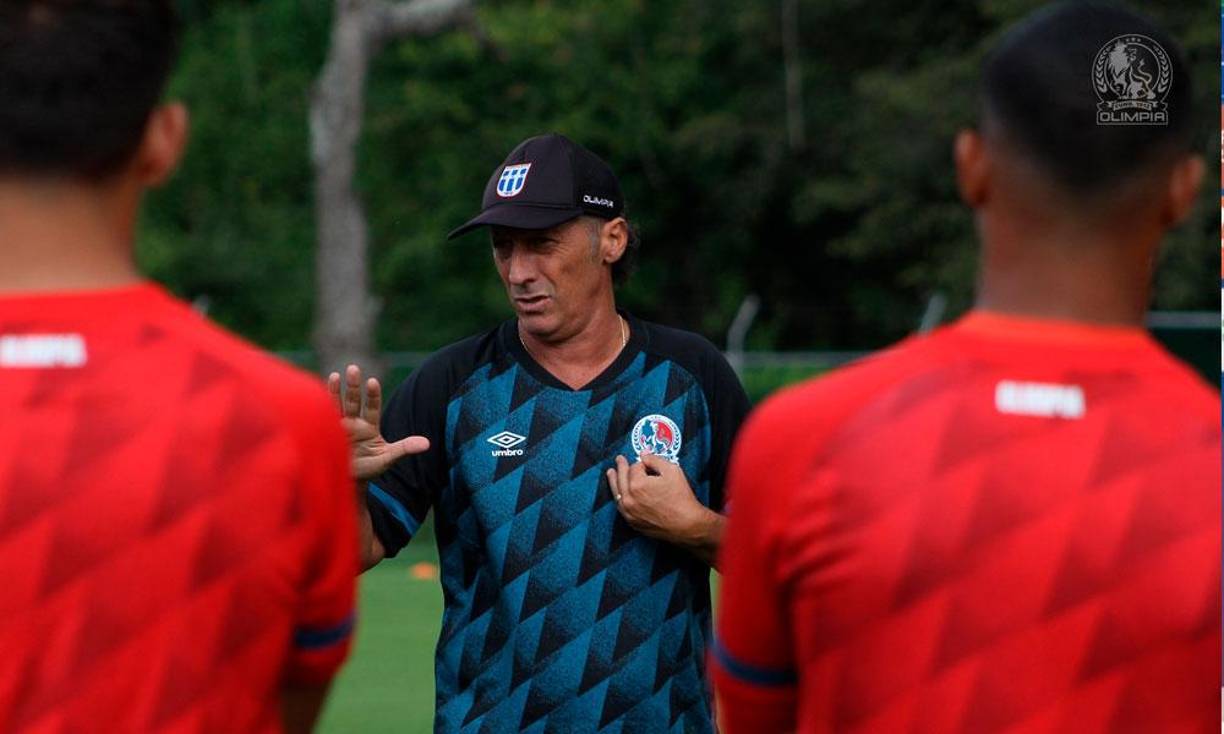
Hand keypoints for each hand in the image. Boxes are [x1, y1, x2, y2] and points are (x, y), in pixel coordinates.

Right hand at [328, 364, 428, 479]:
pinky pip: (324, 419)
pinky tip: (316, 395)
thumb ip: (404, 448)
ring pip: (338, 406)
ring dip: (335, 392)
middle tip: (353, 368)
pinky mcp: (327, 435)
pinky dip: (321, 408)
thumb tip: (427, 444)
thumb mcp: (388, 458)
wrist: (349, 482)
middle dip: (353, 386)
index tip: (372, 381)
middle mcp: (354, 424)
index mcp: (369, 427)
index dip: (373, 395)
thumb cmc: (370, 469)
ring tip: (336, 375)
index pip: (373, 407)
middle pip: (354, 401)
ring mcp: (339, 428)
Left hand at [606, 453, 712, 545]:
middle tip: (619, 459)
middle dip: (621, 467)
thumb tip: (644, 454)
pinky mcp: (632, 522)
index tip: (647, 463)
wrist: (686, 525)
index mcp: (637, 484)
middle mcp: (629, 498)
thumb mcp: (672, 471)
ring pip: (617, 492)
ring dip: (613, 481)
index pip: (635, 467)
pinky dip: (618, 497)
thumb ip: (655, 460)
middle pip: (621, 478)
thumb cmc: (681, 497)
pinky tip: (618, 493)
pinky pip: (620, 507)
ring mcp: (629, 512)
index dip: (642, 463)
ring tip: (610, 473)